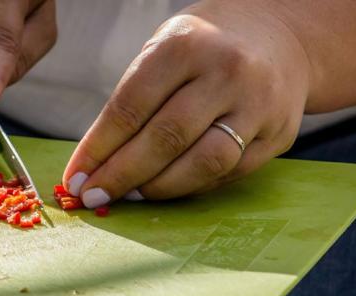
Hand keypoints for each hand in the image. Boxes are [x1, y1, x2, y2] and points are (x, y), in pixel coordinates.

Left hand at [62, 1, 310, 205]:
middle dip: (121, 175)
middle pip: (165, 139)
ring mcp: (258, 105)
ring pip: (202, 164)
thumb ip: (132, 101)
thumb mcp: (163, 52)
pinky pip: (226, 174)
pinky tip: (167, 188)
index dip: (98, 149)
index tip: (75, 178)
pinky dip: (190, 187)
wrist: (280, 38)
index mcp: (185, 45)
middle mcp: (226, 72)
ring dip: (158, 188)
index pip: (130, 107)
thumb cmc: (203, 49)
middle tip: (94, 197)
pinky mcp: (277, 135)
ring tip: (131, 196)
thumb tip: (93, 164)